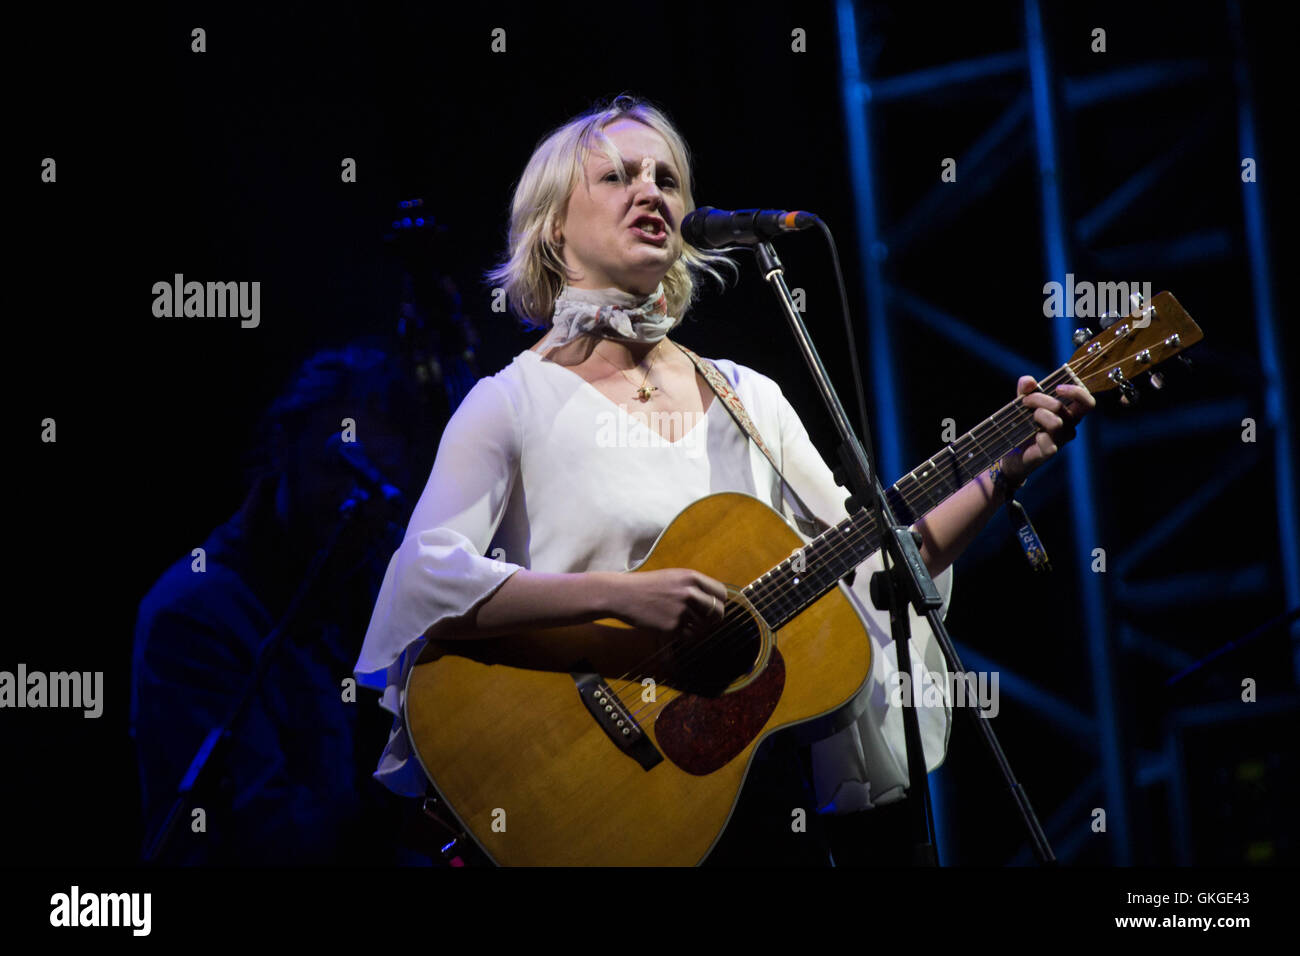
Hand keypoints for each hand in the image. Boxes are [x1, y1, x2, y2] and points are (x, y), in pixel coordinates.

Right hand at [610, 568, 728, 638]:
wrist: (621, 594)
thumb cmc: (647, 586)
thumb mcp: (673, 578)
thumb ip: (694, 587)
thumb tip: (716, 603)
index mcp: (691, 577)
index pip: (721, 593)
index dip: (719, 603)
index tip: (712, 609)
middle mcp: (689, 592)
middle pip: (718, 613)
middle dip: (712, 620)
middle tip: (702, 622)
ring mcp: (681, 610)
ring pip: (702, 627)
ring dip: (693, 629)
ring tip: (676, 622)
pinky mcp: (672, 626)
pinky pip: (687, 636)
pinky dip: (680, 636)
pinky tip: (668, 628)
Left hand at [1000, 376, 1095, 482]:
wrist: (1011, 453)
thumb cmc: (1022, 425)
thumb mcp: (1023, 403)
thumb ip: (1026, 390)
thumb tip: (1028, 381)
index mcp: (1068, 413)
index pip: (1087, 403)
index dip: (1077, 392)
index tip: (1057, 388)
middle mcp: (1068, 427)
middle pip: (1064, 409)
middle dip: (1043, 399)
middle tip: (1026, 400)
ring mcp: (1060, 441)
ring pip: (1056, 423)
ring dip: (1038, 414)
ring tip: (1027, 416)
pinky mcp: (1048, 454)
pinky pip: (1049, 444)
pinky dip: (1039, 437)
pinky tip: (1034, 436)